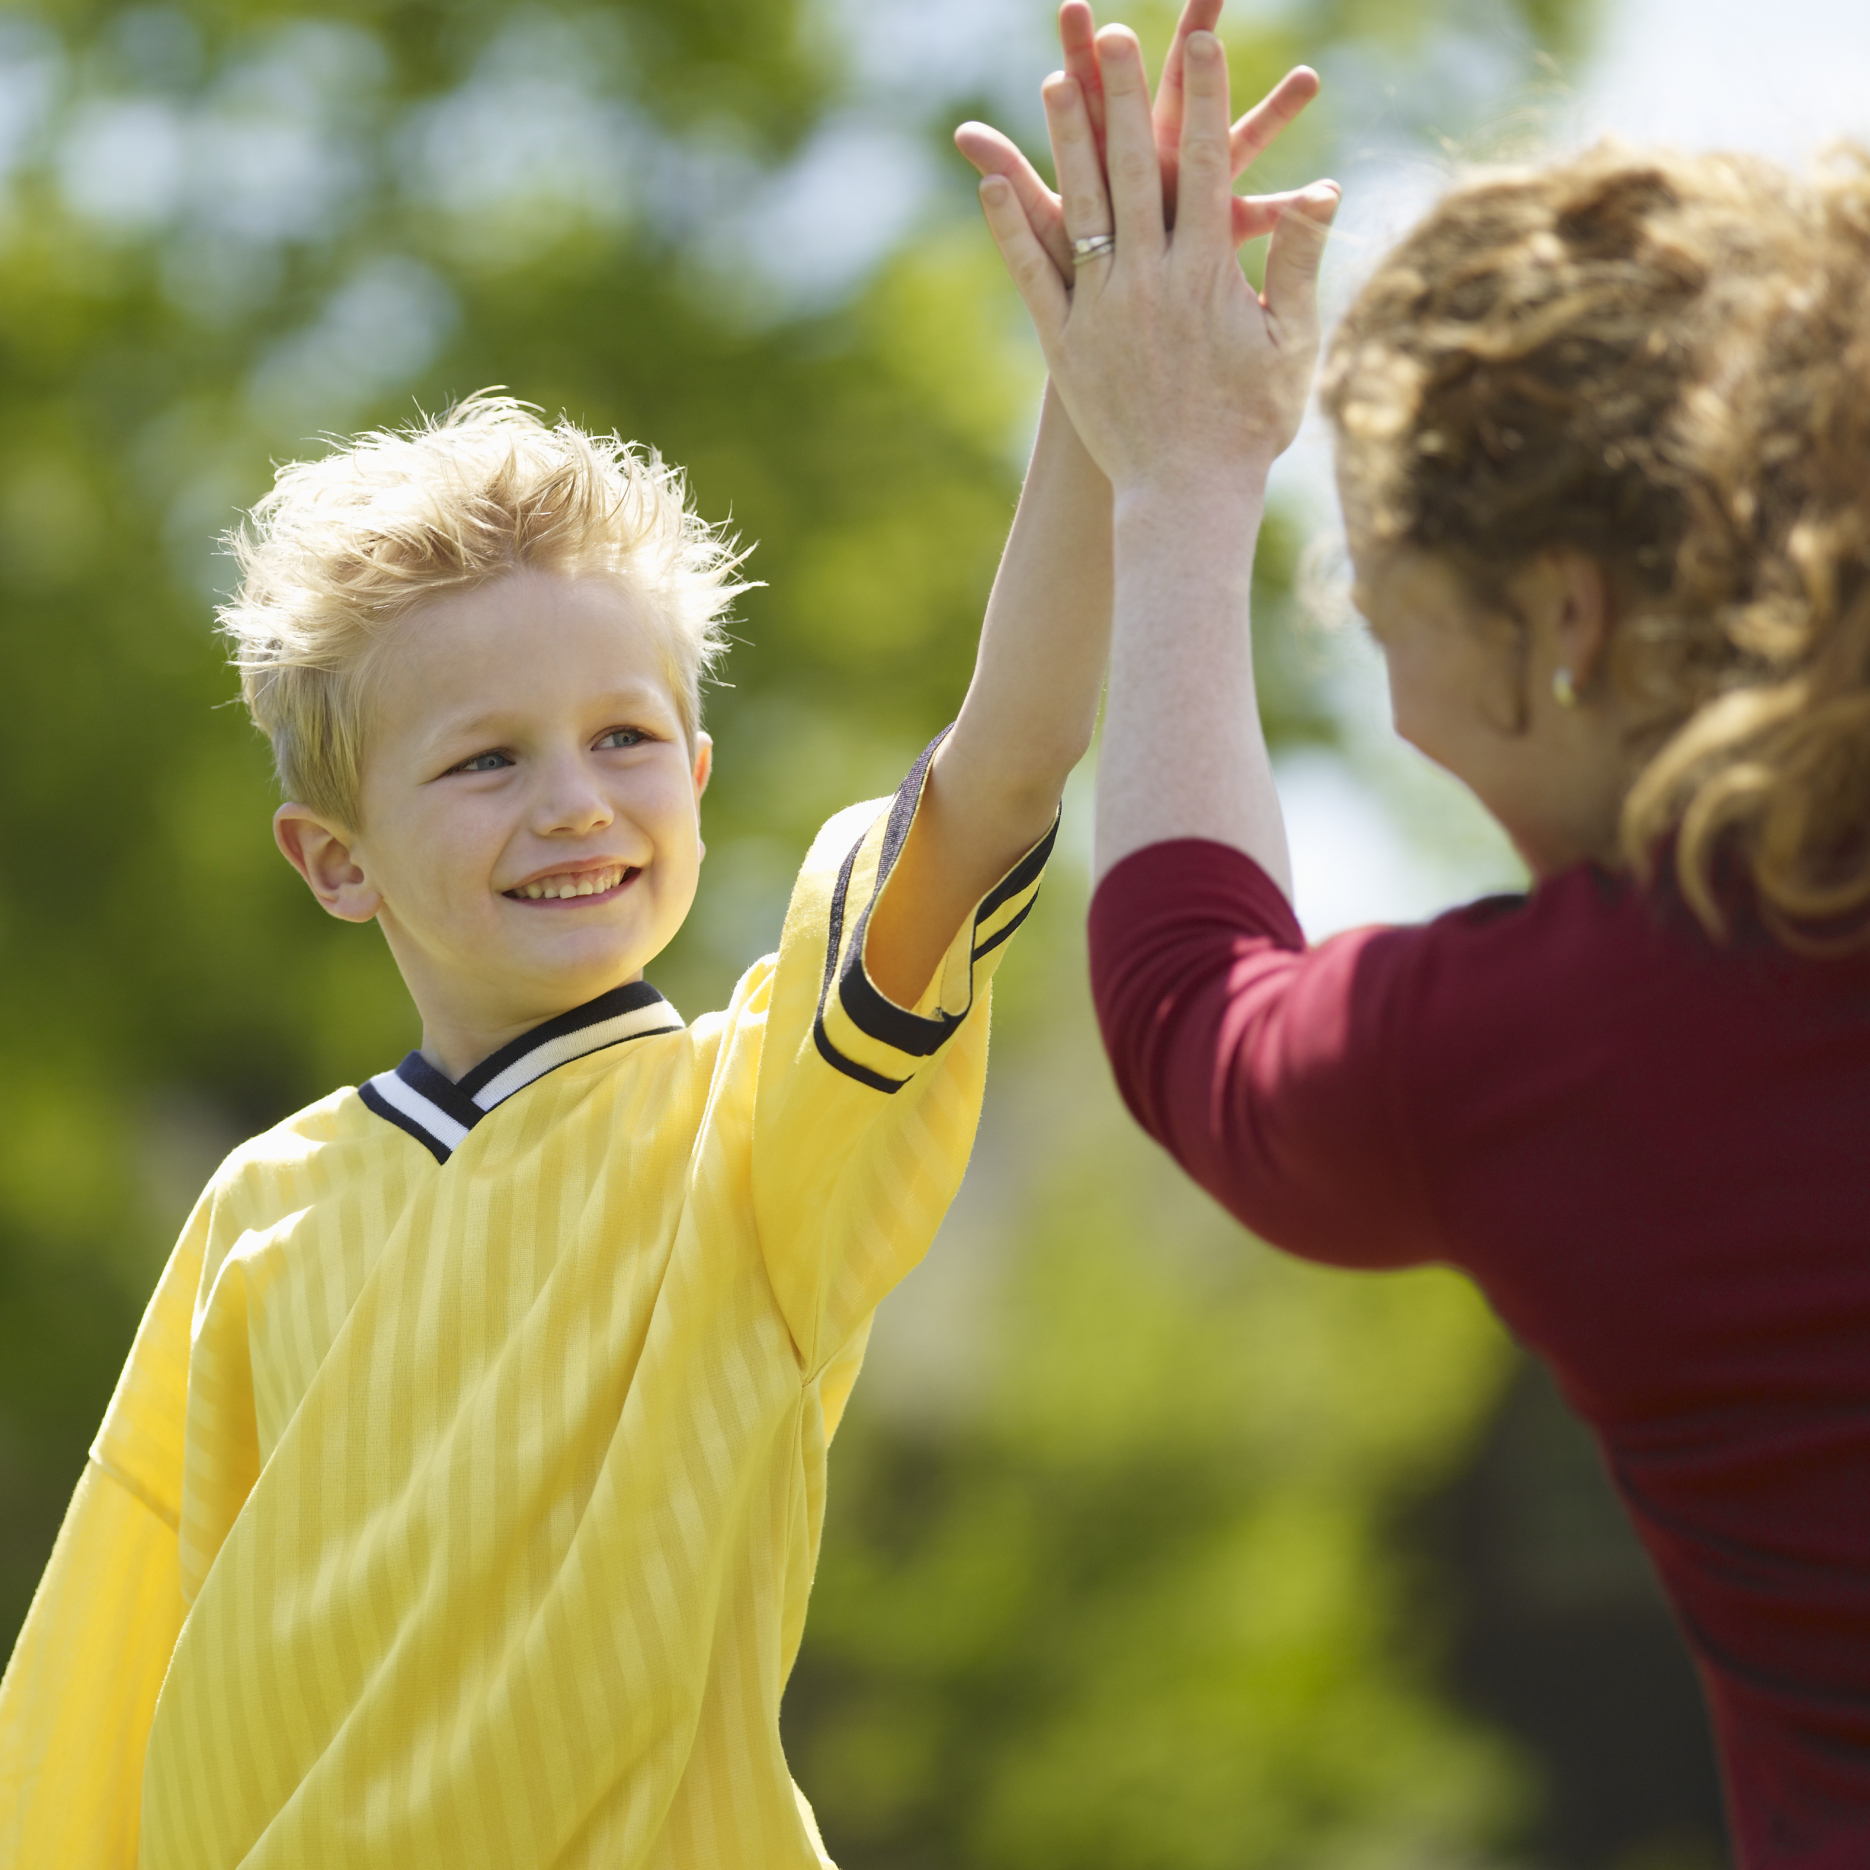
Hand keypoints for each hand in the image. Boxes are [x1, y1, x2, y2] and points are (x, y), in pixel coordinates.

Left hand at [974, 25, 1337, 494]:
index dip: (1206, 101)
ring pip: (1081, 210)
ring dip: (1066, 143)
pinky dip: (1012, 228)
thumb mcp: (1290, 344)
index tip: (1201, 45)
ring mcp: (1103, 311)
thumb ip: (1301, 265)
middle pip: (1138, 171)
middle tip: (1114, 35)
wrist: (1185, 497)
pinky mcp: (1064, 344)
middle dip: (1127, 98)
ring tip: (1055, 82)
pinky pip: (1033, 275)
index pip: (1212, 168)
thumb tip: (1327, 192)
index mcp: (1211, 276)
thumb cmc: (1247, 425)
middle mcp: (1152, 283)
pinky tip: (993, 183)